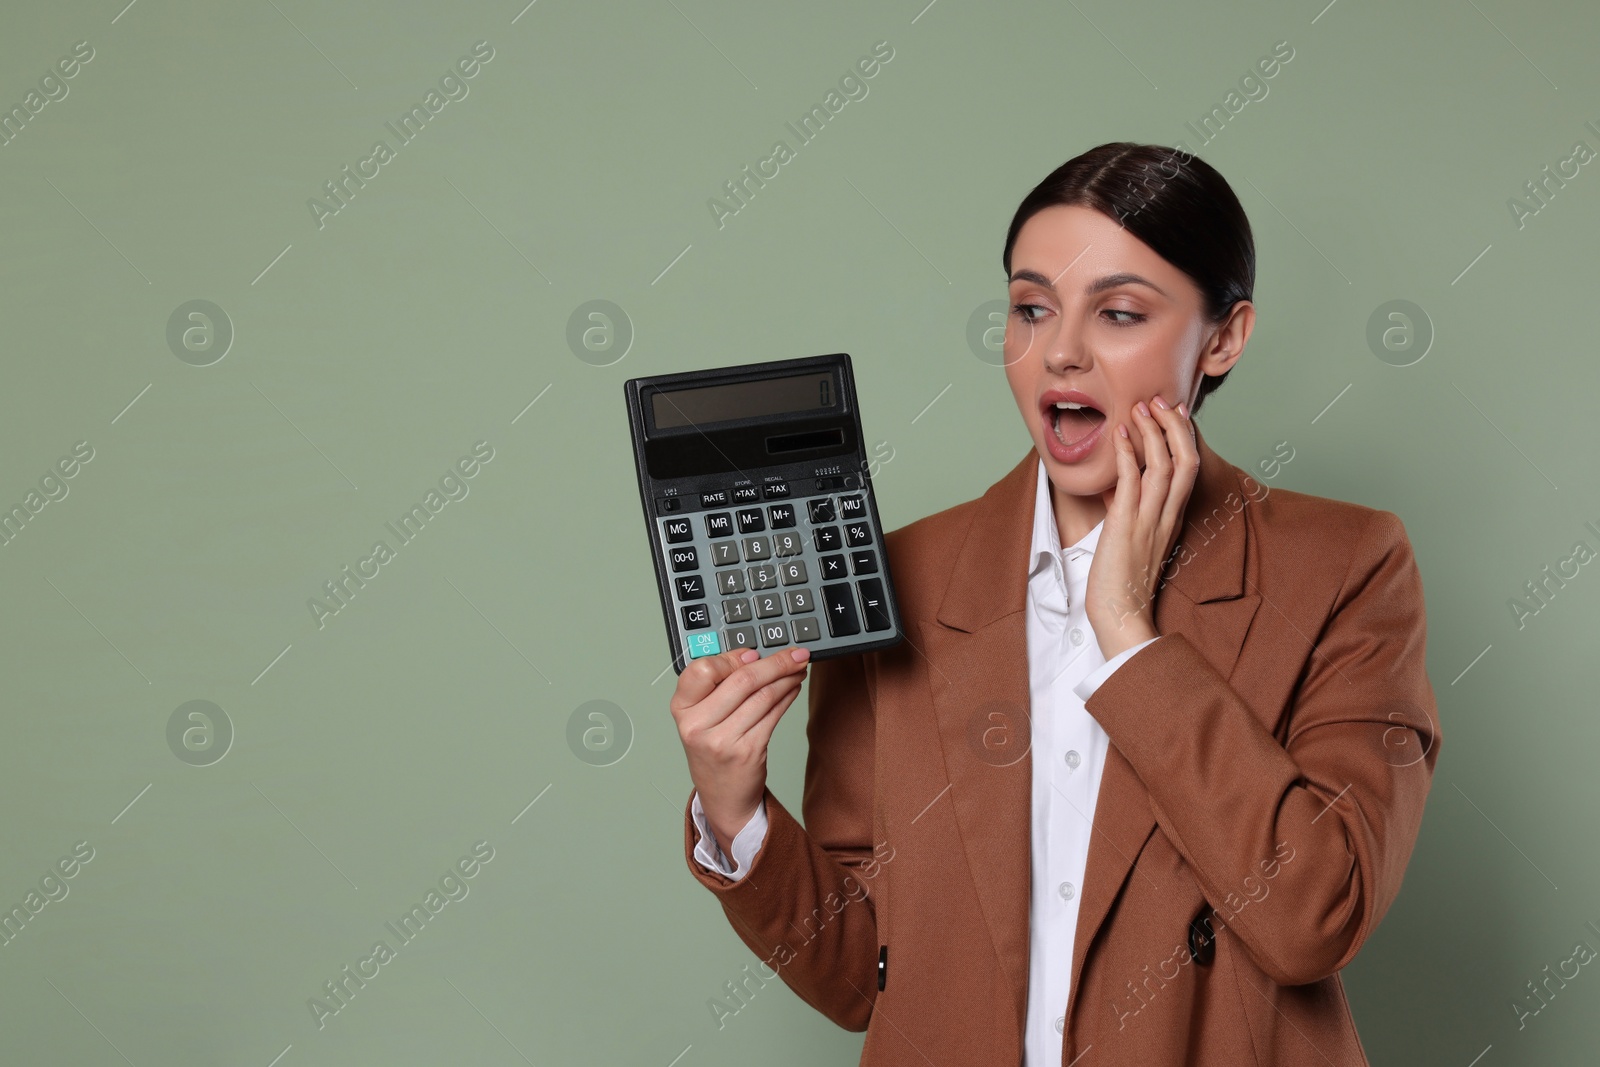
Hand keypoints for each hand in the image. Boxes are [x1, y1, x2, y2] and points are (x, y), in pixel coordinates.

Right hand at [670, 645, 810, 858]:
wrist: (723, 797)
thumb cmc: (713, 751)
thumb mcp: (701, 718)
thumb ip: (717, 687)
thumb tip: (753, 656)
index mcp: (682, 709)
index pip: (703, 669)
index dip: (732, 657)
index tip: (755, 653)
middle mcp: (697, 725)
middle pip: (741, 680)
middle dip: (775, 662)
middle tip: (796, 654)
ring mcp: (722, 741)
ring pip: (762, 695)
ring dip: (786, 678)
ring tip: (798, 669)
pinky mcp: (747, 752)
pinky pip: (773, 714)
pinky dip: (787, 697)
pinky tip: (793, 688)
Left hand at [1083, 394, 1198, 660]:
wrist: (1120, 617)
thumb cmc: (1121, 581)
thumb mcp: (1129, 538)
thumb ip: (1127, 511)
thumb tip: (1115, 487)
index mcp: (1171, 518)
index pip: (1188, 469)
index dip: (1183, 436)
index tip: (1173, 412)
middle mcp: (1166, 516)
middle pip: (1185, 460)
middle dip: (1175, 426)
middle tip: (1161, 400)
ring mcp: (1149, 521)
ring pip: (1164, 467)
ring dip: (1152, 433)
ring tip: (1141, 408)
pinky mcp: (1126, 527)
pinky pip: (1132, 484)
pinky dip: (1126, 455)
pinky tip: (1119, 436)